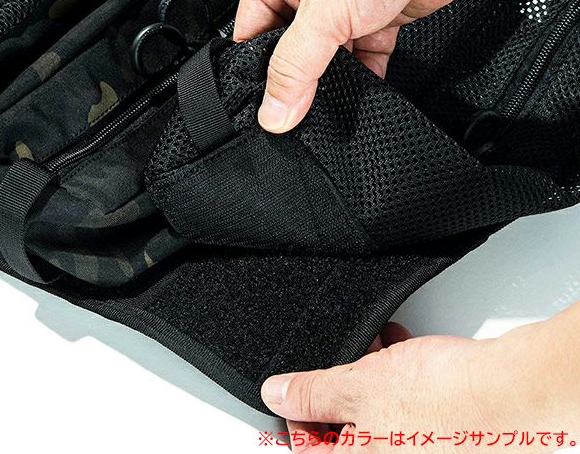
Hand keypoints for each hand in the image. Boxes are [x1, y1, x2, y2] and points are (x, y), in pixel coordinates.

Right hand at [234, 0, 579, 132]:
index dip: (257, 69)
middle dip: (299, 77)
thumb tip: (274, 111)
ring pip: (327, 54)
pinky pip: (362, 55)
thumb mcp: (323, 12)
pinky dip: (363, 75)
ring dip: (332, 78)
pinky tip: (361, 92)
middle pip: (290, 47)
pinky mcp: (376, 14)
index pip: (251, 31)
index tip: (267, 105)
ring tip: (330, 102)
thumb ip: (295, 69)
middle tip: (299, 109)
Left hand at [261, 305, 579, 452]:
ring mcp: (419, 447)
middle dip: (337, 388)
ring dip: (368, 375)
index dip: (293, 417)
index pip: (308, 452)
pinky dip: (396, 375)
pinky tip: (398, 346)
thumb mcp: (358, 386)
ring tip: (370, 348)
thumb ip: (310, 392)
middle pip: (344, 430)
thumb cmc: (444, 403)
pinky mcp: (442, 431)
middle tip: (337, 363)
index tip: (291, 393)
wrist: (512, 395)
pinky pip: (405, 402)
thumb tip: (275, 394)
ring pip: (377, 411)